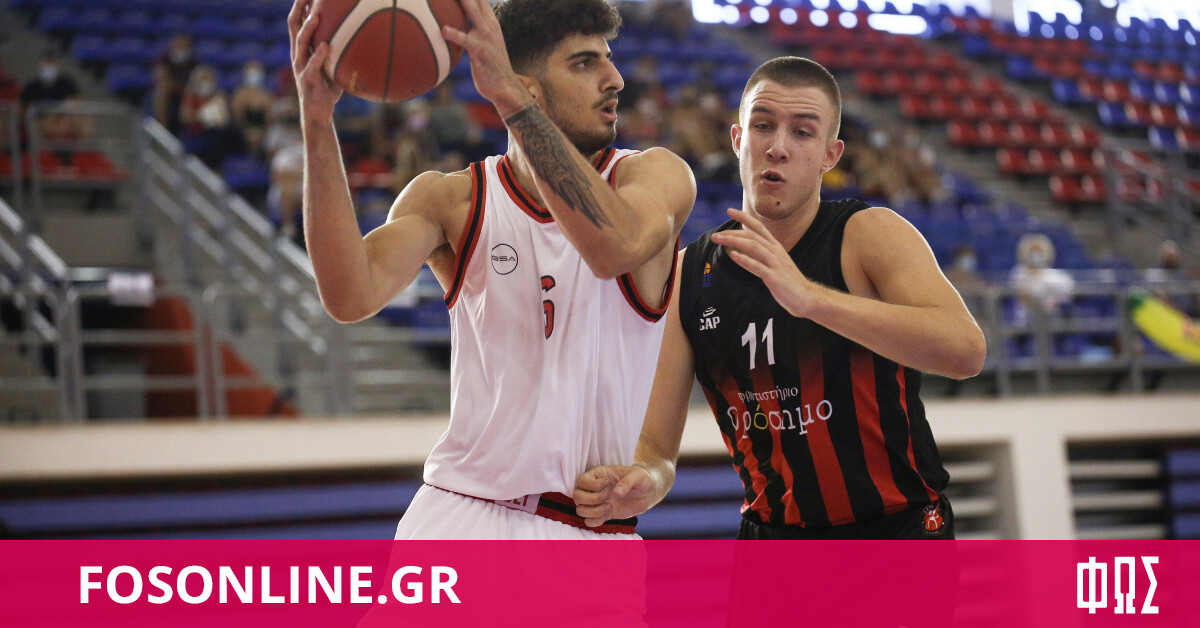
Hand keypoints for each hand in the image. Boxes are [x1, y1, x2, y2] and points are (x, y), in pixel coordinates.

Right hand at [288, 0, 342, 123]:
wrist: (318, 112)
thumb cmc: (328, 87)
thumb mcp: (333, 65)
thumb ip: (339, 50)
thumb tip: (360, 36)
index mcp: (302, 48)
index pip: (298, 20)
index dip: (301, 4)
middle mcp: (298, 54)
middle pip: (294, 25)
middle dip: (299, 8)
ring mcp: (300, 66)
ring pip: (300, 43)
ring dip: (308, 29)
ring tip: (315, 15)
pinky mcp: (307, 80)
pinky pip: (312, 66)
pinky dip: (318, 56)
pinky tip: (325, 47)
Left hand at [441, 0, 531, 116]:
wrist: (505, 86)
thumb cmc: (489, 66)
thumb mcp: (483, 42)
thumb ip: (471, 30)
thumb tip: (454, 24)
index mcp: (489, 20)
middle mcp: (488, 24)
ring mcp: (486, 37)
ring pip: (472, 11)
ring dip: (462, 0)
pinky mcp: (480, 51)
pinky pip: (466, 40)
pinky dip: (455, 34)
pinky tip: (444, 30)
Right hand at [573, 465, 657, 527]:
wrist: (646, 493)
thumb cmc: (640, 479)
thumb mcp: (637, 476)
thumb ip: (627, 482)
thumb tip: (616, 493)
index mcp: (598, 475)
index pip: (582, 480)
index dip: (592, 485)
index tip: (608, 483)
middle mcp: (593, 489)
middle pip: (577, 496)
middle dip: (591, 499)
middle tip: (607, 497)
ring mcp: (596, 502)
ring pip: (580, 510)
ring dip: (594, 511)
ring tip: (610, 506)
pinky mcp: (601, 514)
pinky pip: (589, 521)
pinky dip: (597, 520)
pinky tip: (609, 514)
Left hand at [710, 208, 817, 317]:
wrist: (805, 296)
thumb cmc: (787, 280)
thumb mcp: (774, 262)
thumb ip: (759, 252)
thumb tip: (741, 243)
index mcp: (775, 246)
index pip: (758, 226)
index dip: (744, 217)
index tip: (729, 210)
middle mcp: (775, 251)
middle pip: (752, 236)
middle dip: (732, 233)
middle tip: (715, 235)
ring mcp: (775, 263)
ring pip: (754, 247)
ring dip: (735, 242)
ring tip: (720, 240)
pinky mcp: (774, 277)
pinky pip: (758, 266)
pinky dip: (745, 260)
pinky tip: (733, 255)